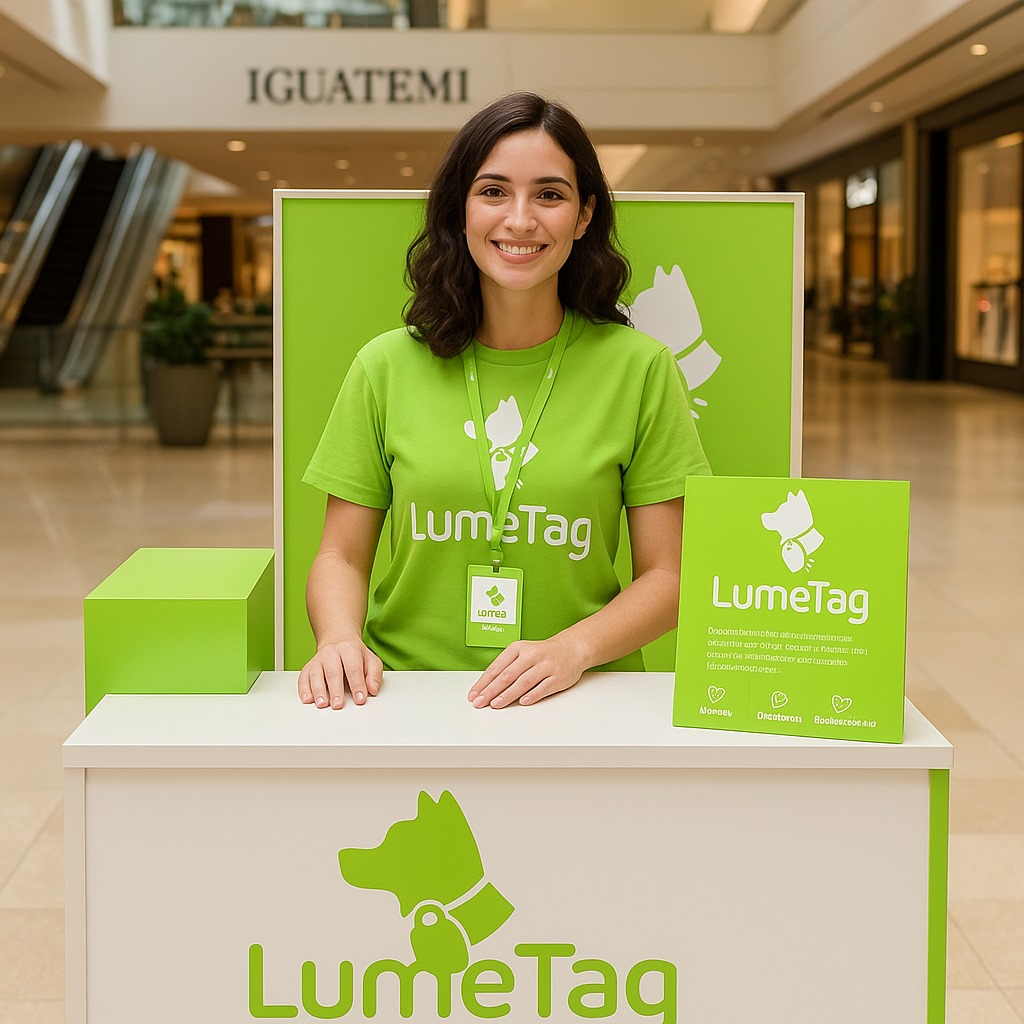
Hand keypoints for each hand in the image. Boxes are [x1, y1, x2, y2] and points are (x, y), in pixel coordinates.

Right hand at [298, 638, 381, 708]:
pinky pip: (303, 678)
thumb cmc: (355, 654)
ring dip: (318, 690)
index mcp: (349, 649)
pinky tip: (308, 699)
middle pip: (333, 671)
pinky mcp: (308, 668)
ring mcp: (318, 660)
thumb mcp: (371, 660)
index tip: (360, 699)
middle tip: (338, 704)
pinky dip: (304, 690)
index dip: (357, 684)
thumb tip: (372, 689)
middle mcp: (331, 652)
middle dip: (336, 689)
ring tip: (323, 704)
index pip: (353, 668)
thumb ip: (374, 674)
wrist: (337, 640)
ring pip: (316, 674)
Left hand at [468, 636, 586, 708]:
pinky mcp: (558, 676)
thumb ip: (507, 667)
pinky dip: (532, 695)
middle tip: (480, 702)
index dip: (483, 682)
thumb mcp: (522, 653)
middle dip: (491, 690)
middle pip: (507, 675)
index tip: (474, 694)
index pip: (497, 667)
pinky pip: (543, 687)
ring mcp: (546, 666)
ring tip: (495, 704)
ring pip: (523, 682)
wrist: (571, 648)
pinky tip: (522, 702)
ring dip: (508, 694)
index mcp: (519, 648)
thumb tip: (487, 687)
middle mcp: (531, 655)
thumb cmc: (542, 653)